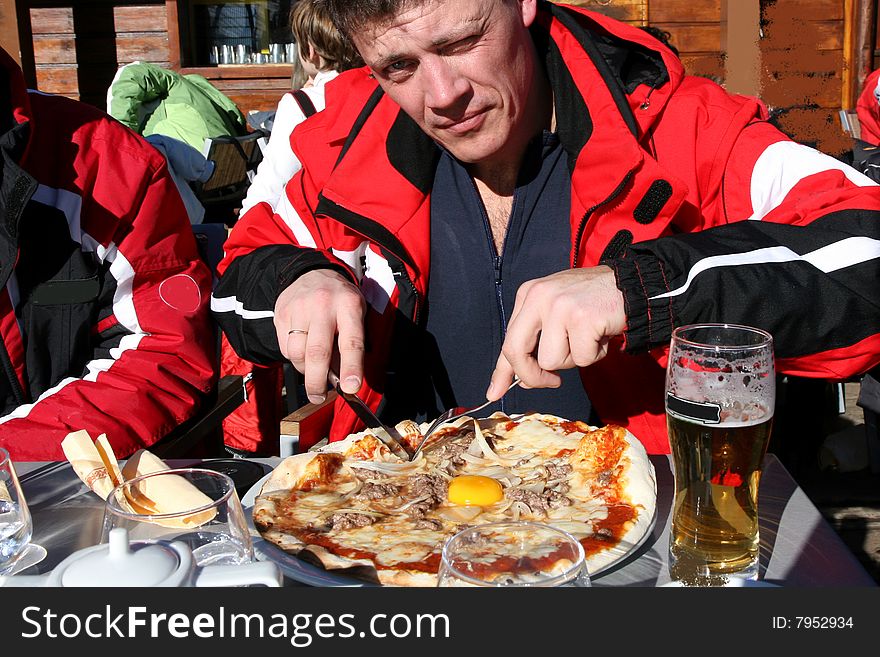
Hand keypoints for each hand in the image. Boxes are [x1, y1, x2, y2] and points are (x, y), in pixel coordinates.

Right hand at [274, 269, 365, 402]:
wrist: (311, 273)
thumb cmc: (339, 300)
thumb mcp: (356, 314)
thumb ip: (351, 343)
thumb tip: (344, 381)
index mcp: (349, 306)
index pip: (351, 342)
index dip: (351, 368)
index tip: (351, 388)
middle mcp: (323, 306)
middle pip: (317, 352)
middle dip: (318, 382)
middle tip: (319, 397)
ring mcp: (299, 309)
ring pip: (297, 354)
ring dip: (305, 371)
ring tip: (313, 370)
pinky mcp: (281, 314)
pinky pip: (285, 348)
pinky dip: (294, 358)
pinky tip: (302, 352)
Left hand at [486, 266, 625, 398]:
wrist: (631, 284)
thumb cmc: (593, 302)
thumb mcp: (556, 312)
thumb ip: (537, 341)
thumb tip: (522, 380)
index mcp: (529, 294)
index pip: (509, 339)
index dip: (502, 371)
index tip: (494, 392)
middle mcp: (539, 297)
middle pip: (516, 351)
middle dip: (531, 376)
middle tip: (552, 381)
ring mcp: (560, 306)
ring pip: (550, 360)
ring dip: (573, 359)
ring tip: (587, 339)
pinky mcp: (582, 318)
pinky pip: (581, 359)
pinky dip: (595, 355)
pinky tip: (602, 335)